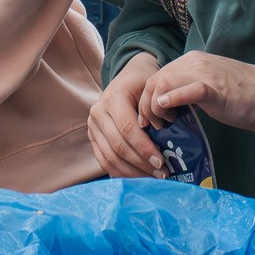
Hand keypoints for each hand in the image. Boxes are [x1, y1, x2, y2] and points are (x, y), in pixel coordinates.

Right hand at [87, 53, 163, 178]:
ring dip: (132, 172)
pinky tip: (137, 177)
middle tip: (161, 174)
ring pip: (110, 157)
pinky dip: (121, 172)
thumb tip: (162, 131)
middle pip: (118, 146)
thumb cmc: (144, 83)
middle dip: (141, 164)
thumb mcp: (151, 88)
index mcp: (113, 98)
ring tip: (152, 177)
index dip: (144, 148)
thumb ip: (154, 109)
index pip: (128, 129)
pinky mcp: (93, 138)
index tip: (161, 162)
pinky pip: (104, 161)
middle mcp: (98, 113)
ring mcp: (92, 126)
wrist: (127, 76)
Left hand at [141, 53, 254, 132]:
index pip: (156, 77)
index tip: (151, 120)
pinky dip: (172, 99)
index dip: (147, 100)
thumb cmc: (247, 96)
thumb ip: (190, 91)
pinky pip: (188, 90)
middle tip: (154, 127)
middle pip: (154, 81)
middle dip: (146, 106)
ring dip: (155, 108)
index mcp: (193, 62)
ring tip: (165, 125)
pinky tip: (168, 110)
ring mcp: (205, 74)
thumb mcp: (211, 88)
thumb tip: (170, 109)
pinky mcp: (216, 89)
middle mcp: (195, 63)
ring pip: (163, 84)